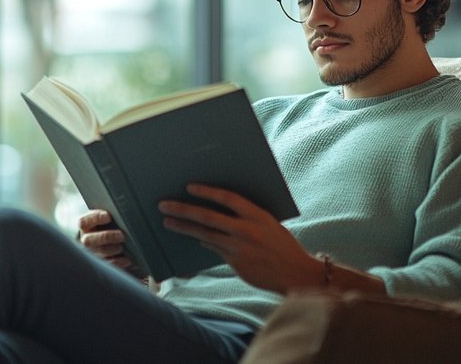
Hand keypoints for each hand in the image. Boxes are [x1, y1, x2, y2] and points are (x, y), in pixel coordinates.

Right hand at [76, 209, 145, 277]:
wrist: (110, 241)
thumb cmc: (111, 226)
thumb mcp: (108, 220)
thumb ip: (111, 216)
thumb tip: (122, 214)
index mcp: (86, 226)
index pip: (84, 222)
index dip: (96, 218)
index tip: (108, 216)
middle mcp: (86, 240)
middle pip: (89, 240)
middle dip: (106, 237)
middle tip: (121, 235)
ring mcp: (92, 253)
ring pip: (97, 253)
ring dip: (111, 250)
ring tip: (122, 247)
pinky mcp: (101, 264)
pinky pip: (107, 265)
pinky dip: (118, 262)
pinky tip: (127, 259)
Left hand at [158, 183, 319, 293]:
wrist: (296, 273)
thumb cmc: (282, 245)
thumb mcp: (268, 223)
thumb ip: (246, 217)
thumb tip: (218, 210)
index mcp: (257, 215)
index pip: (227, 198)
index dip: (206, 192)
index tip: (189, 187)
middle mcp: (246, 231)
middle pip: (208, 217)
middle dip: (183, 209)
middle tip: (164, 205)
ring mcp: (239, 249)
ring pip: (205, 235)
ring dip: (184, 227)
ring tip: (168, 221)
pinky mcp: (235, 264)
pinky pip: (215, 249)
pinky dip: (204, 242)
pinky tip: (195, 238)